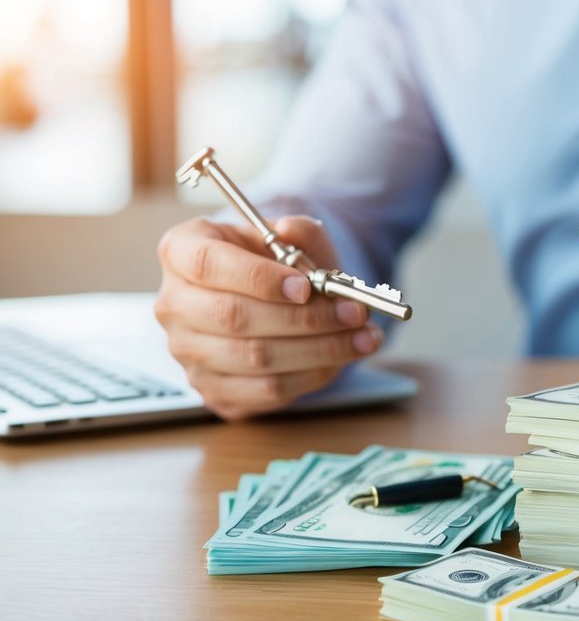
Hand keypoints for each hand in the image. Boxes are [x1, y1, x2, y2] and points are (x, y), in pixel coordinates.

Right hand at [154, 216, 382, 419]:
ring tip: (363, 337)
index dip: (258, 278)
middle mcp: (174, 303)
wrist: (273, 298)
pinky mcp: (211, 388)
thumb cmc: (276, 264)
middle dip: (305, 318)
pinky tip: (340, 360)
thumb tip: (292, 231)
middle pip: (234, 316)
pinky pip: (264, 389)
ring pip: (254, 358)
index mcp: (182, 251)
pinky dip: (310, 375)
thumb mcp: (290, 238)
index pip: (208, 264)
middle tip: (354, 313)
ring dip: (319, 350)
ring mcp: (187, 352)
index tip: (306, 287)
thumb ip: (298, 232)